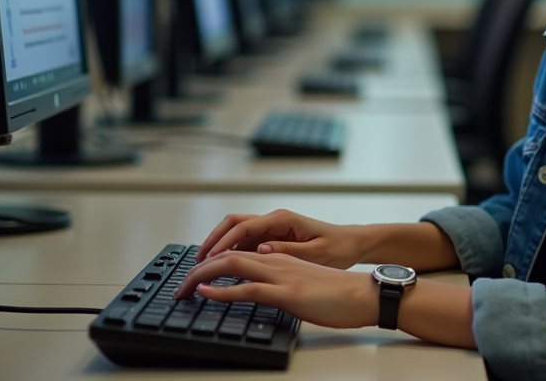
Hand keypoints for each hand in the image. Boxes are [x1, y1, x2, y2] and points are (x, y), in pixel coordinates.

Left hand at [174, 251, 377, 329]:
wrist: (364, 293)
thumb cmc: (338, 292)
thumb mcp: (303, 281)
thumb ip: (281, 281)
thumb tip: (262, 291)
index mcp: (278, 257)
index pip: (237, 253)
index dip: (211, 262)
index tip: (194, 277)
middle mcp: (275, 260)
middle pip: (227, 254)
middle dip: (198, 268)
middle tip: (180, 286)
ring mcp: (280, 274)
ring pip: (231, 265)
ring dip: (203, 276)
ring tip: (184, 288)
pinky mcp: (286, 292)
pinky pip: (248, 289)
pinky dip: (223, 290)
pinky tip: (207, 293)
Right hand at [195, 209, 362, 267]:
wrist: (351, 244)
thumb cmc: (337, 248)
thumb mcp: (315, 253)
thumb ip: (286, 251)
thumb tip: (260, 250)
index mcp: (282, 219)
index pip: (243, 226)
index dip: (222, 241)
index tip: (208, 256)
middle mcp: (274, 220)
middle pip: (234, 223)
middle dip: (213, 239)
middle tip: (198, 259)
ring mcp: (272, 228)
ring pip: (237, 232)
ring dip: (220, 245)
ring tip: (205, 264)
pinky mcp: (273, 238)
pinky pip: (246, 242)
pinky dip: (232, 251)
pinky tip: (223, 267)